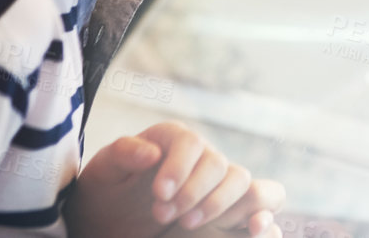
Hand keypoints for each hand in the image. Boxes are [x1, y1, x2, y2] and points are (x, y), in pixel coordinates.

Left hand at [64, 122, 285, 236]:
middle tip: (162, 215)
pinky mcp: (231, 215)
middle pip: (220, 164)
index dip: (179, 167)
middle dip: (194, 191)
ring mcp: (220, 187)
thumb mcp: (102, 173)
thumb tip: (151, 152)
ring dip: (221, 204)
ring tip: (188, 224)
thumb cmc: (107, 194)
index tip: (159, 194)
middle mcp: (204, 159)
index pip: (191, 143)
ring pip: (245, 184)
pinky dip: (266, 218)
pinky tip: (255, 228)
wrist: (110, 226)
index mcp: (174, 140)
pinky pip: (263, 209)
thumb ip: (122, 155)